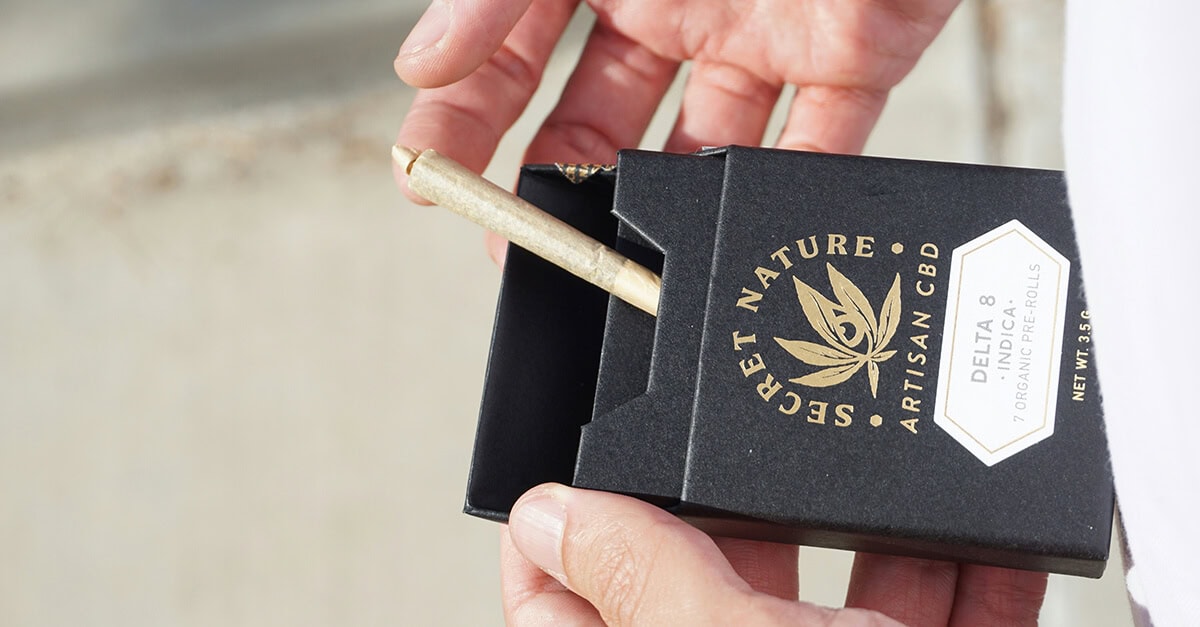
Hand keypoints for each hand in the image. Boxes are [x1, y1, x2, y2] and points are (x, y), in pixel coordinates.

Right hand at [394, 0, 959, 259]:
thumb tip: (423, 65)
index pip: (514, 57)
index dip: (464, 115)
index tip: (425, 175)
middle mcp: (675, 7)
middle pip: (599, 121)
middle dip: (556, 188)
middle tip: (524, 242)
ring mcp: (757, 38)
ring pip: (700, 149)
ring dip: (664, 206)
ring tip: (625, 251)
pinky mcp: (848, 58)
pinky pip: (819, 143)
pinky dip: (782, 194)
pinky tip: (734, 232)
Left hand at [502, 483, 1046, 625]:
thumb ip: (636, 582)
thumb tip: (550, 521)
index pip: (564, 622)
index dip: (560, 549)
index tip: (574, 487)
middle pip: (710, 589)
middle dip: (743, 520)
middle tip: (751, 463)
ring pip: (834, 602)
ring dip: (872, 541)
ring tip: (876, 490)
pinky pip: (936, 620)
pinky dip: (967, 577)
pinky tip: (980, 545)